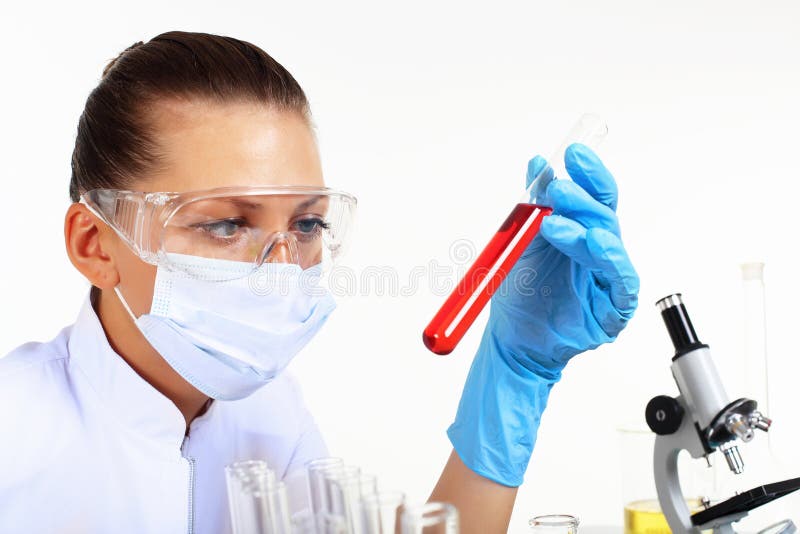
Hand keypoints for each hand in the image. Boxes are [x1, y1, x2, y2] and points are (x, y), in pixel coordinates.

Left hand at [447, 143, 638, 485]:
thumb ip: (534, 204)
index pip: (593, 195)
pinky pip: (621, 279)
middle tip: (556, 188)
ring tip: (553, 223)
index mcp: (581, 231)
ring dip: (583, 226)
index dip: (587, 172)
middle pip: (604, 212)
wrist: (511, 340)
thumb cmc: (521, 293)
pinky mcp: (615, 306)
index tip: (573, 151)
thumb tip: (539, 163)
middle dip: (581, 196)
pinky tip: (593, 244)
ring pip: (609, 241)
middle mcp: (599, 250)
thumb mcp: (522, 241)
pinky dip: (608, 258)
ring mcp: (608, 277)